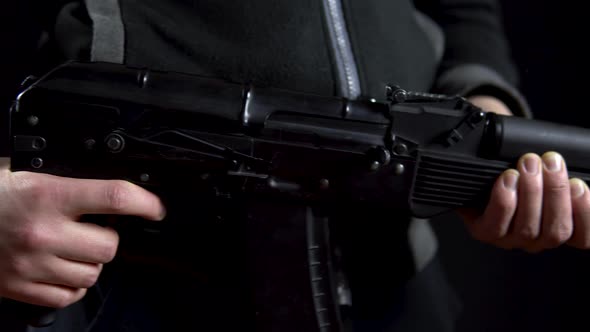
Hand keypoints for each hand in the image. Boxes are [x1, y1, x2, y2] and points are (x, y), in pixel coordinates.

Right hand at [0, 165, 165, 307]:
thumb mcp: (25, 172)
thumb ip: (65, 180)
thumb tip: (104, 186)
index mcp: (48, 196)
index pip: (114, 198)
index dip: (145, 203)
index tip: (155, 208)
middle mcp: (43, 233)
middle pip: (109, 246)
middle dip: (109, 237)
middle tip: (96, 229)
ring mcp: (32, 265)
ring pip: (91, 275)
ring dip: (91, 262)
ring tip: (75, 248)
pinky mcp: (19, 288)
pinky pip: (67, 298)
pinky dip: (72, 286)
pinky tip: (61, 269)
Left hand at [460, 96, 589, 251]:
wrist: (475, 177)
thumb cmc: (516, 174)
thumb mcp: (545, 173)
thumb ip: (559, 176)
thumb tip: (566, 166)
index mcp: (556, 227)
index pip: (583, 238)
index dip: (586, 215)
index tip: (580, 186)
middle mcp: (536, 239)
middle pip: (557, 231)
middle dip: (556, 192)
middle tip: (551, 162)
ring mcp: (510, 239)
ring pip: (528, 227)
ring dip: (531, 192)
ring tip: (529, 164)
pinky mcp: (485, 233)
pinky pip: (496, 224)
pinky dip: (505, 200)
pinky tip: (508, 179)